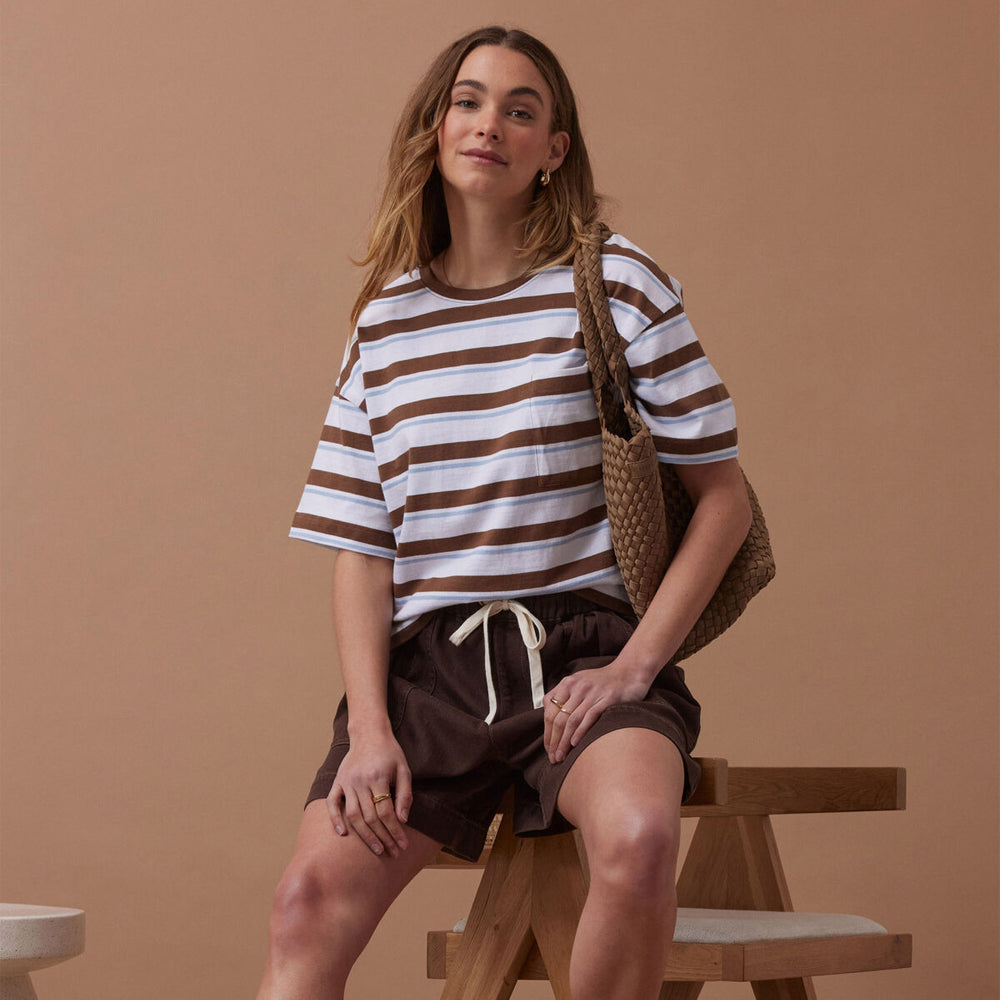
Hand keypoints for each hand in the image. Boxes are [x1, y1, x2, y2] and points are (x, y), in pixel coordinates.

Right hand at [327, 732, 412, 857]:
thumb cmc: (390, 752)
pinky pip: (332, 803)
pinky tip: (343, 834)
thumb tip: (403, 820)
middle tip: (392, 852)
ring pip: (353, 815)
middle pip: (370, 817)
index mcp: (378, 777)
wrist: (369, 733)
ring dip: (364, 836)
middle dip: (383, 838)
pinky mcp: (338, 781)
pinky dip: (335, 819)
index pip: (386, 812)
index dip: (395, 831)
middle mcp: (360, 781)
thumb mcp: (404, 769)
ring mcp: (346, 782)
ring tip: (377, 849)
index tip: (403, 845)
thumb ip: (405, 794)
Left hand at [544, 660, 652, 763]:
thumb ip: (566, 695)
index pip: (549, 710)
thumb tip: (552, 719)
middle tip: (553, 757)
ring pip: (571, 720)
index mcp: (568, 683)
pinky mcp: (606, 699)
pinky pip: (589, 717)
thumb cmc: (604, 680)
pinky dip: (580, 732)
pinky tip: (575, 744)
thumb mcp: (580, 682)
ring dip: (564, 741)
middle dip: (553, 741)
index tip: (548, 747)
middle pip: (558, 718)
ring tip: (561, 756)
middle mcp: (577, 687)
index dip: (547, 731)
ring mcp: (592, 693)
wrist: (629, 671)